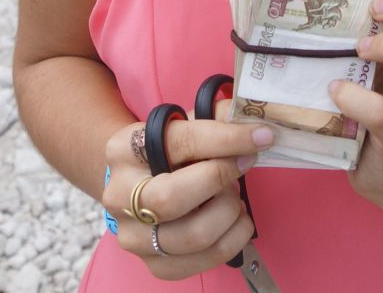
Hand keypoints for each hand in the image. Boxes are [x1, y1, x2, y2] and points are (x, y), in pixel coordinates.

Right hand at [100, 116, 269, 278]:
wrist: (141, 184)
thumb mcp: (187, 124)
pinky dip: (234, 238)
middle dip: (221, 180)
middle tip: (242, 165)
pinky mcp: (155, 265)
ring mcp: (134, 236)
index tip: (263, 136)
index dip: (227, 139)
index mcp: (125, 149)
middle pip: (173, 198)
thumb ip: (219, 117)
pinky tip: (234, 219)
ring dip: (229, 211)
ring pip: (194, 234)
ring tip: (233, 195)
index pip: (181, 143)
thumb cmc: (172, 152)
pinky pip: (205, 260)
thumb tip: (256, 121)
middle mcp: (119, 196)